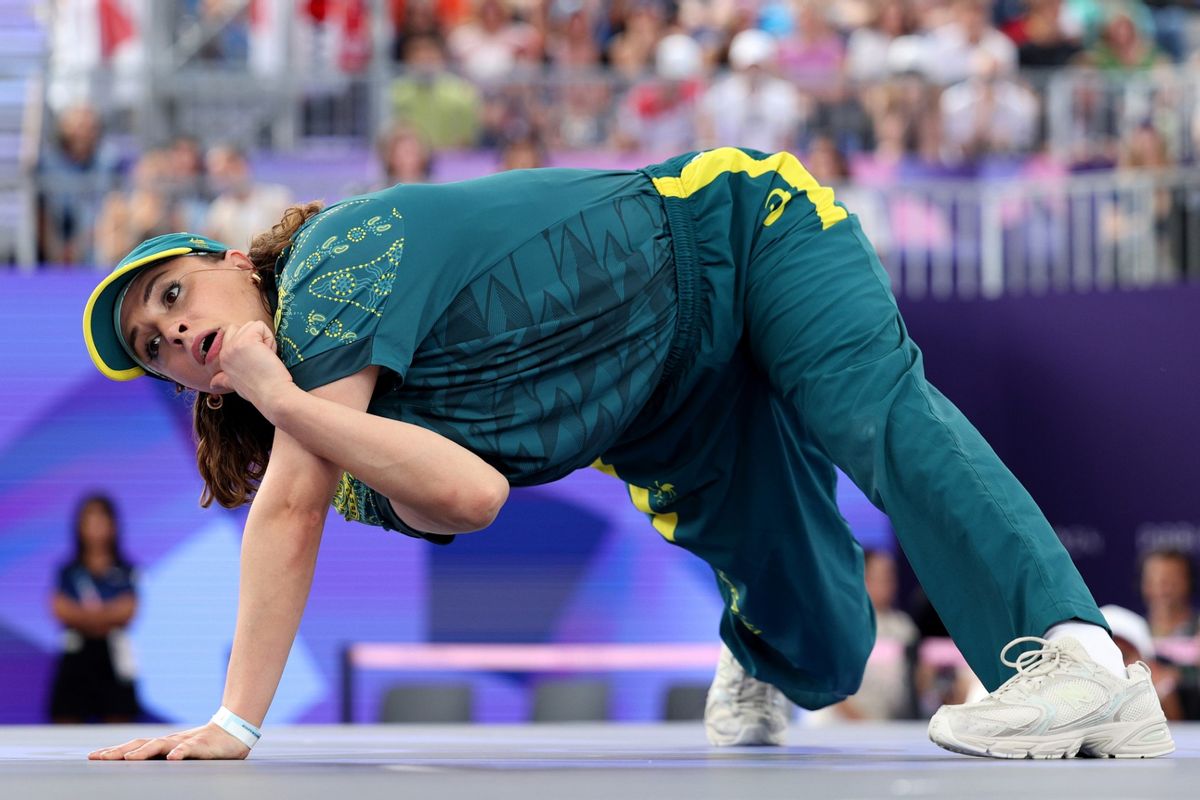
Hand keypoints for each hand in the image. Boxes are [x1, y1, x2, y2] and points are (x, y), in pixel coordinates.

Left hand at [87, 722, 250, 760]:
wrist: (233, 731)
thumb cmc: (204, 746)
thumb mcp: (180, 753)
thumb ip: (162, 757)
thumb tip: (138, 764)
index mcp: (163, 744)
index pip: (134, 746)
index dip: (114, 751)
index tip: (92, 757)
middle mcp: (170, 741)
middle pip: (140, 744)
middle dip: (119, 752)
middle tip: (99, 758)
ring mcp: (185, 742)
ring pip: (161, 745)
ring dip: (144, 751)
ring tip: (130, 759)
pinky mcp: (202, 746)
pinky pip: (191, 749)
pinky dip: (181, 753)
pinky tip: (173, 758)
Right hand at [209, 321, 293, 414]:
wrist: (272, 396)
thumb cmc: (259, 390)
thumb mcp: (235, 384)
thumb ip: (223, 379)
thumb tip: (213, 384)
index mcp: (222, 358)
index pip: (234, 335)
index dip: (250, 346)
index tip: (255, 364)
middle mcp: (225, 351)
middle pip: (242, 327)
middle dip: (257, 339)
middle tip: (261, 359)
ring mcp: (233, 345)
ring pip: (252, 325)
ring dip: (264, 339)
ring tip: (264, 358)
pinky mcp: (246, 340)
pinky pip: (261, 326)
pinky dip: (269, 338)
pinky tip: (268, 354)